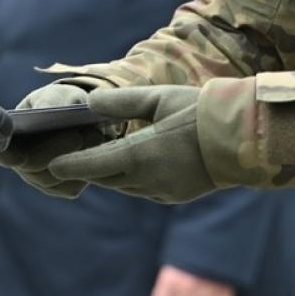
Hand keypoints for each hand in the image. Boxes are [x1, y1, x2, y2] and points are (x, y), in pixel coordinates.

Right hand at [0, 79, 114, 198]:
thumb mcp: (56, 95)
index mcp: (9, 139)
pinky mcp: (64, 189)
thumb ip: (49, 103)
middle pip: (33, 169)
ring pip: (55, 179)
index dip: (8, 156)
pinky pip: (74, 185)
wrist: (83, 118)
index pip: (2, 153)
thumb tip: (42, 114)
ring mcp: (41, 180)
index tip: (23, 154)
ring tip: (95, 136)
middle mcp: (21, 164)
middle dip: (56, 151)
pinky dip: (88, 168)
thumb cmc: (61, 102)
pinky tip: (98, 149)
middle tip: (77, 135)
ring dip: (75, 158)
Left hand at [47, 85, 215, 203]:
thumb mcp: (158, 99)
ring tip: (101, 158)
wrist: (242, 138)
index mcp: (140, 155)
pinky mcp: (176, 196)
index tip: (52, 166)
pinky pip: (144, 190)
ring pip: (125, 186)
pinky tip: (135, 165)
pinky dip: (133, 179)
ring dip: (112, 174)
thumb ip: (121, 102)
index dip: (71, 165)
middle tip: (71, 157)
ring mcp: (163, 191)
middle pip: (106, 178)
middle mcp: (148, 179)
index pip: (93, 165)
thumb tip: (89, 102)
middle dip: (89, 169)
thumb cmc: (199, 111)